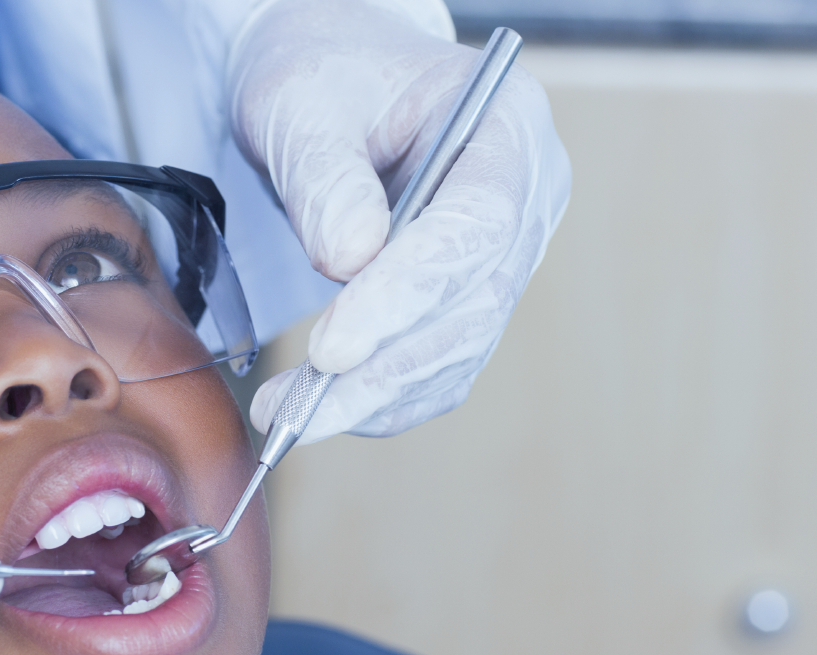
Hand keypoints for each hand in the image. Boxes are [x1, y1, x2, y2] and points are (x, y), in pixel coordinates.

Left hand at [230, 0, 569, 439]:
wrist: (331, 85)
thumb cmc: (324, 76)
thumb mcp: (302, 102)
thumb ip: (324, 175)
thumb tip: (348, 259)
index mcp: (507, 123)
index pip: (475, 225)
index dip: (406, 294)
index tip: (332, 348)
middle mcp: (527, 194)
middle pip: (473, 302)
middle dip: (382, 368)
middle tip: (297, 412)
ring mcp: (508, 252)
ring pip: (457, 348)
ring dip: (374, 396)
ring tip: (289, 416)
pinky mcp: (472, 296)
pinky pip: (440, 364)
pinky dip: (383, 398)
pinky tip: (320, 410)